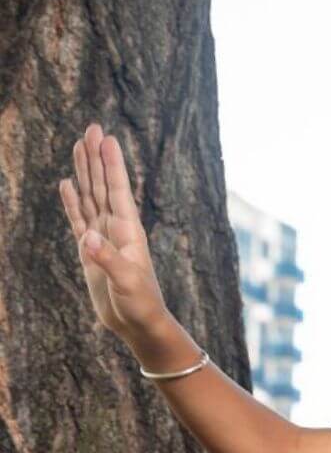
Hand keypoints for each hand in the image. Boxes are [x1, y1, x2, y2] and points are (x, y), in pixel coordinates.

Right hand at [58, 122, 171, 342]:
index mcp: (129, 232)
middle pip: (102, 186)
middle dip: (96, 158)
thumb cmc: (141, 304)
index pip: (117, 190)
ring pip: (90, 197)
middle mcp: (116, 229)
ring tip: (79, 146)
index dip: (111, 164)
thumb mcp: (127, 282)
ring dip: (84, 173)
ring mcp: (103, 238)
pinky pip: (79, 220)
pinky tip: (67, 184)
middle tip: (91, 128)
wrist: (138, 325)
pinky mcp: (91, 252)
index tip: (106, 137)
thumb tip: (88, 237)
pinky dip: (72, 202)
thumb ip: (108, 259)